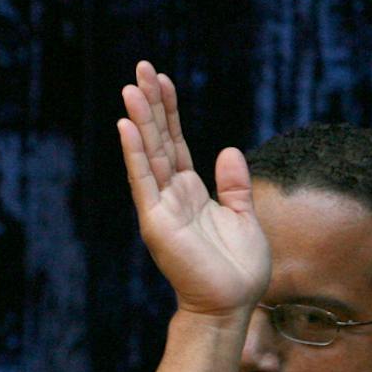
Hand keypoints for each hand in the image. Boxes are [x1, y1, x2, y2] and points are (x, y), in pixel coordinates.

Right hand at [117, 61, 270, 316]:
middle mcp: (171, 195)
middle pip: (158, 139)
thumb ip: (235, 184)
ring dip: (139, 119)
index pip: (175, 142)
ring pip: (149, 153)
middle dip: (150, 103)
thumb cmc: (239, 270)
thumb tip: (227, 150)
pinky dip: (135, 153)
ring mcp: (161, 207)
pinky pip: (144, 180)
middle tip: (140, 68)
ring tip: (130, 87)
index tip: (161, 79)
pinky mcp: (157, 221)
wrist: (231, 304)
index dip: (169, 110)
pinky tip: (126, 127)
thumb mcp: (245, 216)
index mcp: (191, 192)